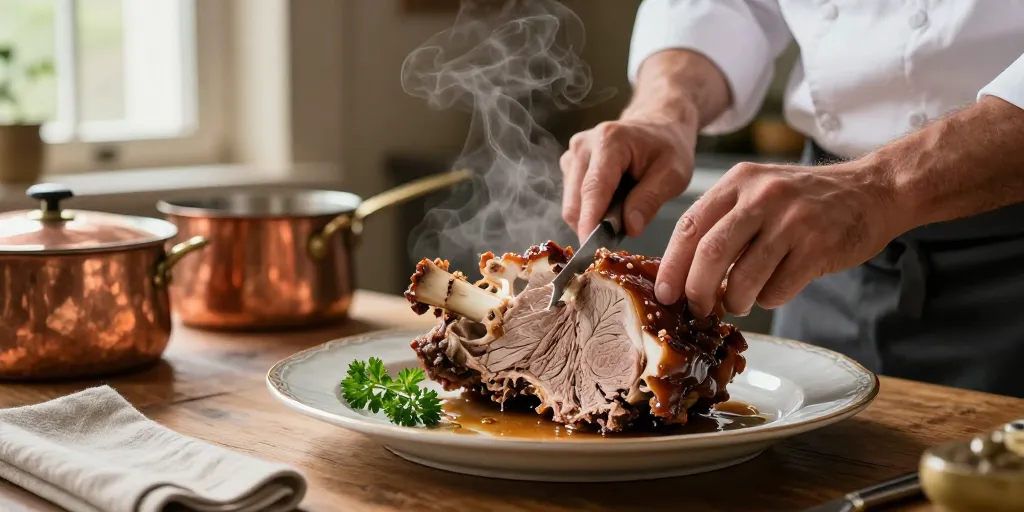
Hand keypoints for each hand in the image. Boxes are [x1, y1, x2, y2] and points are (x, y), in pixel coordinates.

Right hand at [560, 115, 697, 240]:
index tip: (592, 249)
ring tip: (622, 211)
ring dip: (592, 218)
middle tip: (622, 233)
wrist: (658, 126)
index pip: (593, 189)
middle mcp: (583, 145)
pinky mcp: (569, 165)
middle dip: (593, 225)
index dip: (590, 222)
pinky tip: (612, 204)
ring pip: (571, 204)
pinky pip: (572, 200)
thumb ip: (650, 199)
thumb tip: (630, 228)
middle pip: (575, 201)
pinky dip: (589, 211)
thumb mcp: (674, 174)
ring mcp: (572, 154)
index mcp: (610, 141)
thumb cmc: (669, 148)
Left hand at [654, 160, 902, 317]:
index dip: (672, 266)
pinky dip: (769, 299)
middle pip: (710, 254)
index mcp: (739, 181)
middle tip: (697, 308)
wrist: (872, 190)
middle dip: (697, 291)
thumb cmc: (805, 200)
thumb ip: (723, 221)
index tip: (665, 293)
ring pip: (743, 279)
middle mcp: (762, 196)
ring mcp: (792, 221)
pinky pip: (777, 290)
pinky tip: (776, 287)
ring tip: (739, 301)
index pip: (690, 226)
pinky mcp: (818, 247)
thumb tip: (683, 272)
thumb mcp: (758, 191)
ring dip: (735, 301)